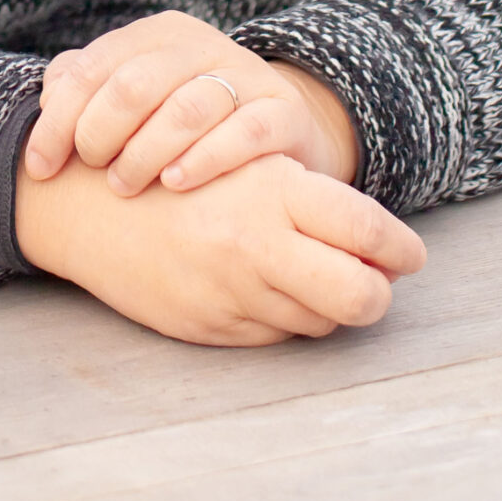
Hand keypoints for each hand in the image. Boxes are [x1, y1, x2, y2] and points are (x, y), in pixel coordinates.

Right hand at [15, 148, 424, 347]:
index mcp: (273, 194)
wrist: (89, 205)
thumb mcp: (246, 164)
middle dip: (378, 294)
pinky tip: (258, 287)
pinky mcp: (209, 328)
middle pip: (361, 296)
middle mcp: (258, 248)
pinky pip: (273, 336)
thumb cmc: (179, 172)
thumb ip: (310, 201)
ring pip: (320, 321)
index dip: (401, 249)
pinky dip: (280, 316)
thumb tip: (383, 250)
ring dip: (326, 304)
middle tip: (377, 282)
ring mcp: (233, 295)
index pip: (367, 232)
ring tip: (305, 274)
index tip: (412, 255)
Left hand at [24, 9, 360, 195]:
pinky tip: (175, 184)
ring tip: (125, 185)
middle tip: (93, 170)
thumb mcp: (139, 97)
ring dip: (146, 152)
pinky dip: (204, 159)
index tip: (40, 168)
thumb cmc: (185, 120)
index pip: (92, 68)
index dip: (58, 120)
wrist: (281, 128)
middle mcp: (201, 45)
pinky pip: (244, 132)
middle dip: (101, 132)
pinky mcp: (283, 111)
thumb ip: (87, 89)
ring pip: (187, 108)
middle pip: (135, 84)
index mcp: (157, 34)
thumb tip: (47, 100)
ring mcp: (247, 75)